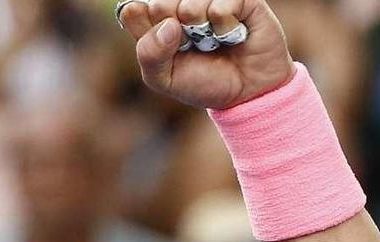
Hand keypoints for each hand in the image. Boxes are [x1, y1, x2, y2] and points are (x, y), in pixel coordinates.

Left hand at [119, 0, 295, 108]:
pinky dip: (224, 28)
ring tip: (213, 41)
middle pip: (159, 3)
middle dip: (174, 33)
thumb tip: (167, 24)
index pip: (133, 11)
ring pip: (189, 3)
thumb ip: (149, 53)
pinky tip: (232, 34)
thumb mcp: (165, 79)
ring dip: (201, 31)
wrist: (246, 93)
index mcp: (157, 21)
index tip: (163, 46)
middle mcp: (181, 3)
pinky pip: (220, 6)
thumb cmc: (204, 83)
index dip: (145, 28)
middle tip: (191, 45)